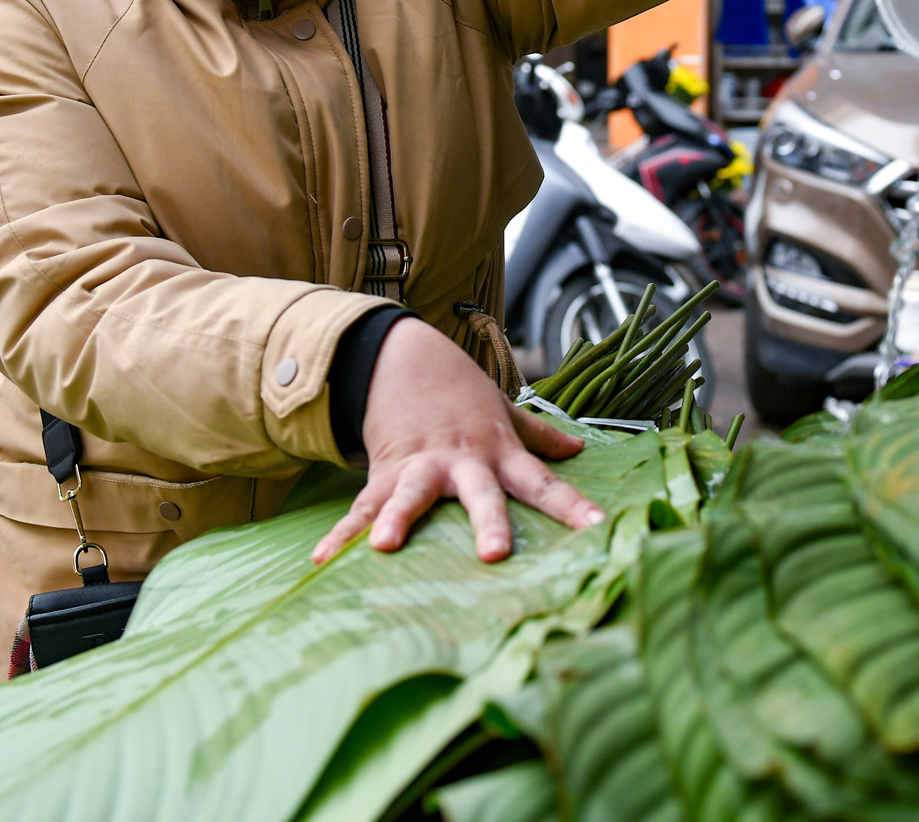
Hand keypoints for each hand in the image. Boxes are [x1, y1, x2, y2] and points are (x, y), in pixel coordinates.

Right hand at [311, 317, 604, 564]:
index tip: (596, 528)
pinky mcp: (383, 471)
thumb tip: (578, 449)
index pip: (543, 482)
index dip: (571, 506)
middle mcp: (462, 461)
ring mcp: (420, 466)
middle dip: (488, 522)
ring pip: (410, 496)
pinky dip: (341, 534)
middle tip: (494, 553)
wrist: (404, 357)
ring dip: (398, 520)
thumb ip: (538, 435)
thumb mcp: (502, 409)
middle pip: (480, 495)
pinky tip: (322, 560)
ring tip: (384, 547)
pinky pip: (361, 507)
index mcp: (498, 451)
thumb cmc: (459, 393)